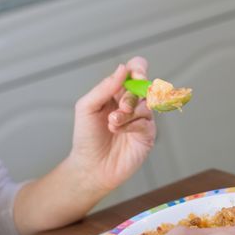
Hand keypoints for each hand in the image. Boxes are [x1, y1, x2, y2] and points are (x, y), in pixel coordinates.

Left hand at [69, 56, 155, 193]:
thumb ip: (105, 87)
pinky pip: (147, 122)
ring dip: (128, 112)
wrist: (90, 166)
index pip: (135, 71)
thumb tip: (123, 69)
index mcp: (118, 92)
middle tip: (120, 106)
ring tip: (112, 123)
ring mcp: (142, 118)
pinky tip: (118, 130)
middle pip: (145, 86)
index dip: (139, 69)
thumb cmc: (86, 137)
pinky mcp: (148, 133)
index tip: (135, 75)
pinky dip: (131, 125)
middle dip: (131, 95)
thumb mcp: (87, 107)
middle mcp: (133, 103)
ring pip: (147, 104)